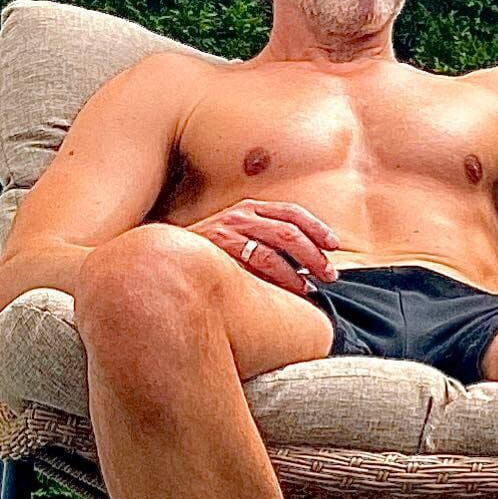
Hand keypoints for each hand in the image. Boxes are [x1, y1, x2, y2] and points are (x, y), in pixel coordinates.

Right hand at [187, 199, 340, 296]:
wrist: (164, 256)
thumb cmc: (208, 253)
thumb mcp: (237, 236)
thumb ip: (264, 241)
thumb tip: (303, 264)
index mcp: (249, 208)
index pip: (292, 212)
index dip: (317, 228)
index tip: (333, 246)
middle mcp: (241, 215)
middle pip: (290, 230)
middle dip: (315, 254)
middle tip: (330, 274)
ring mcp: (229, 231)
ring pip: (276, 249)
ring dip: (299, 271)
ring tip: (312, 287)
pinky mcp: (219, 249)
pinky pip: (258, 263)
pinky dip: (280, 278)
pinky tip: (292, 290)